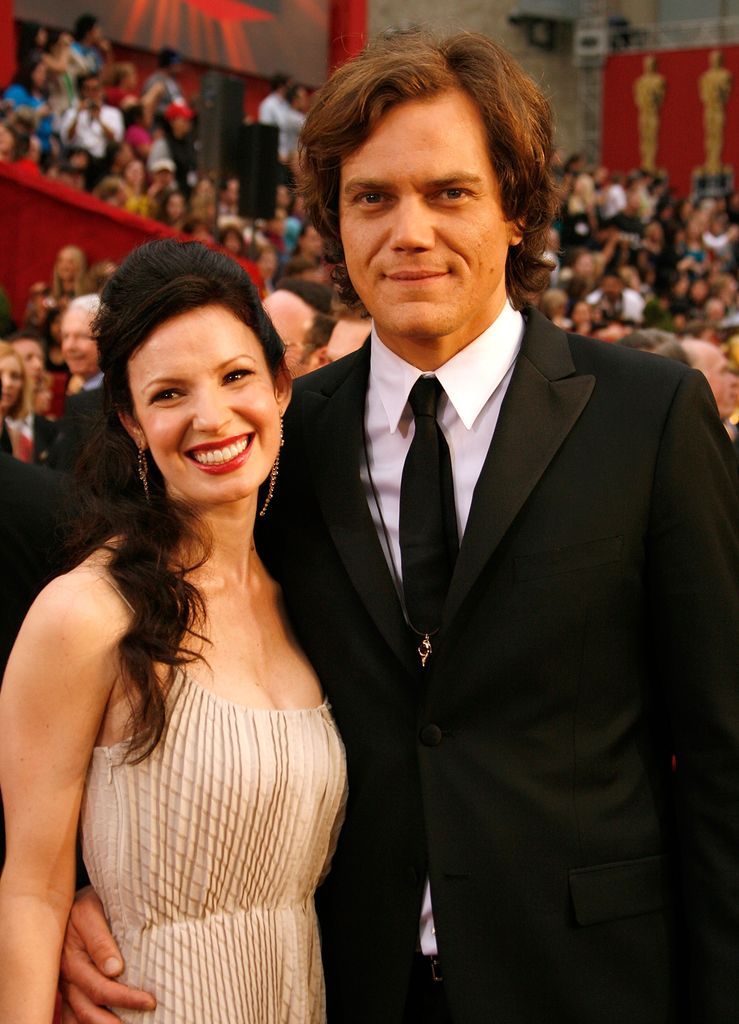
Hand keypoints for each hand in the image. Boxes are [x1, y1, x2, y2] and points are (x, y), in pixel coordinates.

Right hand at [59, 888, 155, 1022]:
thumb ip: (101, 940)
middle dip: (115, 1023)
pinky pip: (73, 1016)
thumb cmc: (86, 904)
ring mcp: (66, 986)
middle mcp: (67, 978)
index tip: (150, 1002)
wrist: (68, 901)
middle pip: (88, 1012)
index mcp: (72, 959)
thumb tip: (115, 970)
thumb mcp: (90, 912)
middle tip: (145, 1022)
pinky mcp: (68, 989)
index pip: (100, 988)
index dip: (125, 999)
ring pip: (79, 1018)